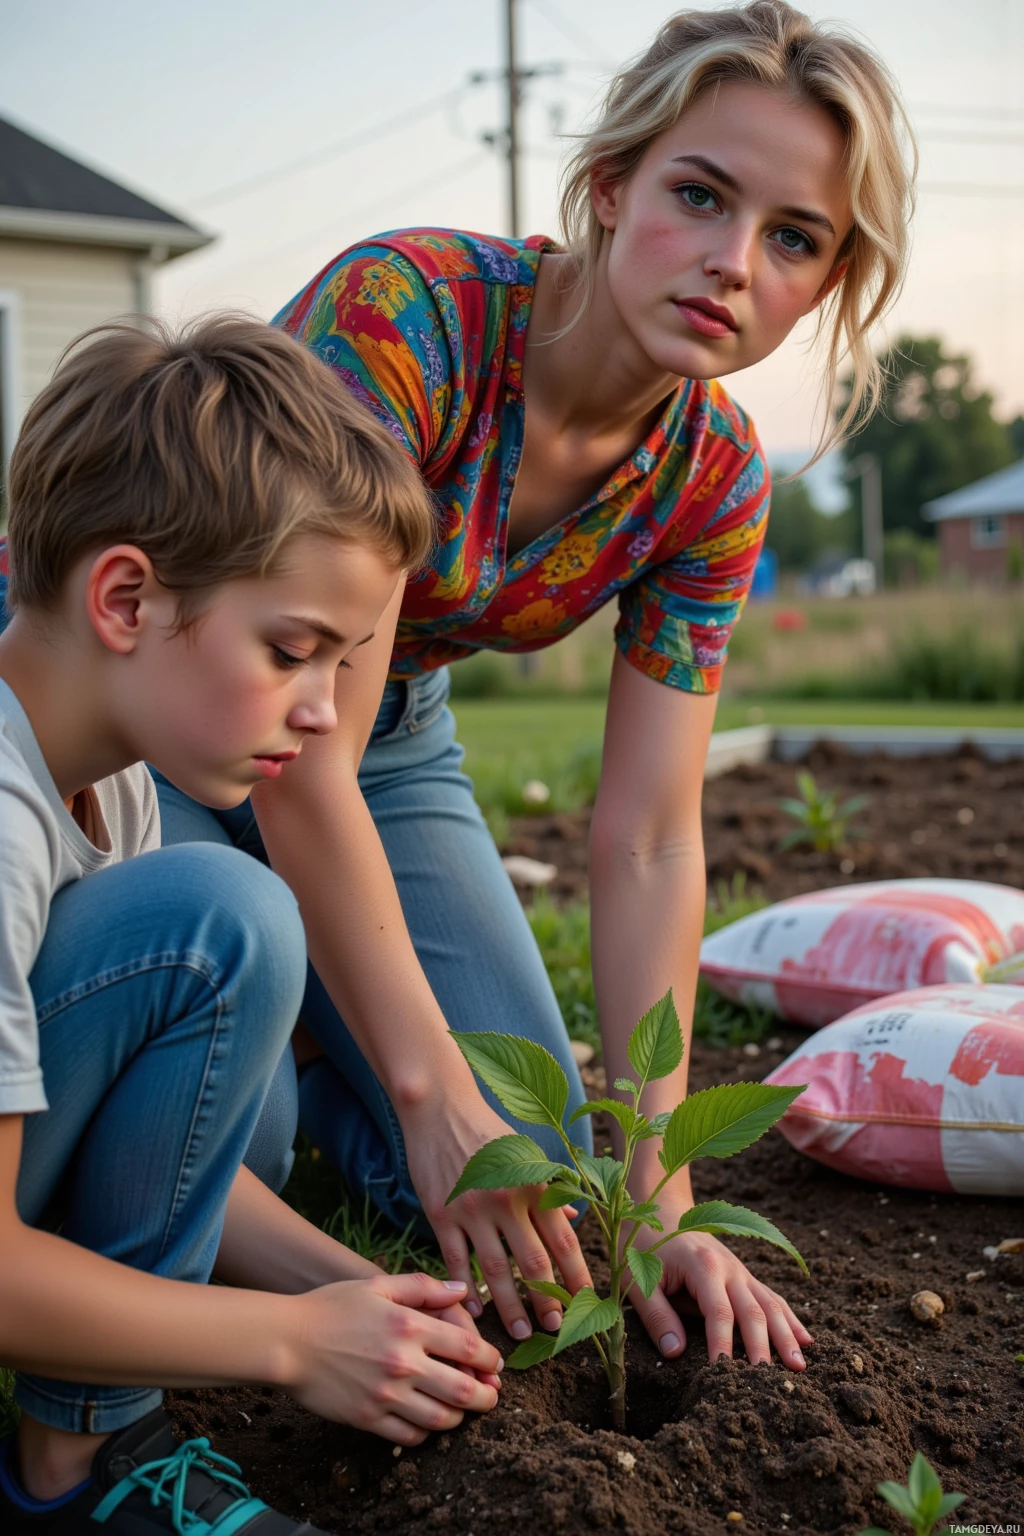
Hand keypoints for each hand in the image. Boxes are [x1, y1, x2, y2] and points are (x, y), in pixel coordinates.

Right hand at [285, 1273, 503, 1443]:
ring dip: (460, 1418)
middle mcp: (402, 1363)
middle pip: (462, 1390)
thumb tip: (462, 1289)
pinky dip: (426, 1433)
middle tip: (491, 1396)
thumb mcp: (377, 1285)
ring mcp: (385, 1394)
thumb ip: (423, 1286)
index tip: (495, 1363)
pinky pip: (409, 1436)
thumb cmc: (332, 1306)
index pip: (467, 1348)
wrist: (287, 1340)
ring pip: (440, 1419)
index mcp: (409, 1326)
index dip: (489, 1359)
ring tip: (462, 1411)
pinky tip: (428, 1422)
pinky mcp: (367, 1418)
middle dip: (486, 1397)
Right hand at [403, 1094, 591, 1341]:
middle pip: (534, 1262)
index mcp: (534, 1183)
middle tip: (555, 1329)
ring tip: (519, 1333)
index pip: (564, 1240)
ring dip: (510, 1306)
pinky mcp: (441, 1214)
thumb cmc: (487, 1130)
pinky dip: (466, 1290)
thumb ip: (548, 1186)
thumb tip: (572, 1216)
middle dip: (547, 1301)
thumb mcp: (525, 1151)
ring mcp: (472, 1208)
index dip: (577, 1276)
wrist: (439, 1108)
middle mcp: (507, 1198)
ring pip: (496, 1270)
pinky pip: (456, 1261)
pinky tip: (473, 1313)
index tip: (586, 1303)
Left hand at [627, 1227, 813, 1369]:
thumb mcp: (638, 1278)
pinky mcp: (745, 1276)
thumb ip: (656, 1314)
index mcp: (703, 1266)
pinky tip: (807, 1339)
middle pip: (753, 1311)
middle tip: (770, 1382)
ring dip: (787, 1335)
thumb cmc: (644, 1245)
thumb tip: (675, 1353)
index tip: (724, 1374)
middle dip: (764, 1347)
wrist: (661, 1207)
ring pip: (771, 1304)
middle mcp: (730, 1267)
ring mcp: (741, 1271)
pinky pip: (772, 1297)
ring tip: (800, 1367)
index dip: (722, 1344)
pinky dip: (790, 1318)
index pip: (718, 1312)